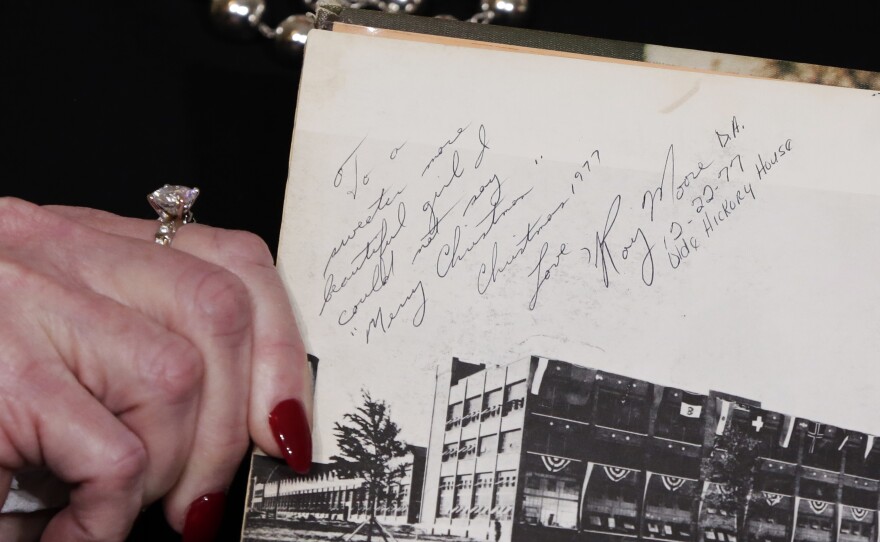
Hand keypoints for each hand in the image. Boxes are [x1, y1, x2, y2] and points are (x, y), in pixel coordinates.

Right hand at [0, 198, 311, 540]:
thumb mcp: (59, 348)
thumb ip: (138, 354)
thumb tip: (248, 425)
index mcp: (80, 243)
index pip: (229, 261)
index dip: (280, 348)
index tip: (286, 425)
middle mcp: (49, 248)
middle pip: (221, 309)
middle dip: (231, 425)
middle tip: (198, 500)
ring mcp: (16, 302)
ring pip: (177, 377)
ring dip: (168, 468)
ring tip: (115, 509)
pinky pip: (114, 455)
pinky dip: (105, 515)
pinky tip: (64, 530)